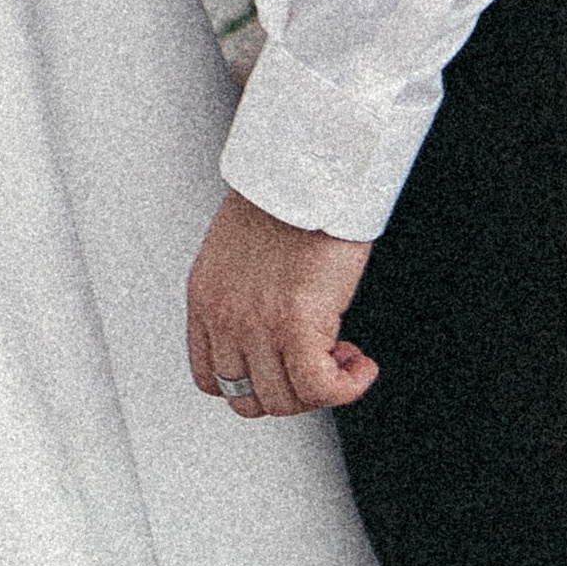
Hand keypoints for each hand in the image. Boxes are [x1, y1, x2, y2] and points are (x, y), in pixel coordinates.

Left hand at [188, 189, 376, 419]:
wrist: (305, 165)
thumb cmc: (285, 191)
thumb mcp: (239, 248)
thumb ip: (244, 291)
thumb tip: (277, 322)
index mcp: (205, 297)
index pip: (211, 378)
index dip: (254, 383)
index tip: (283, 366)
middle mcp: (224, 317)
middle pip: (249, 398)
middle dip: (291, 390)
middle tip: (321, 363)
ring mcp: (257, 326)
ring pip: (284, 400)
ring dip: (321, 388)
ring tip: (345, 358)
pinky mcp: (295, 326)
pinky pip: (320, 389)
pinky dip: (346, 387)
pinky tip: (362, 365)